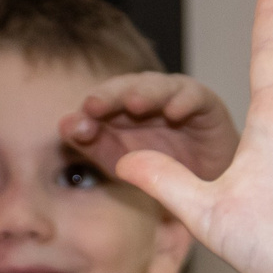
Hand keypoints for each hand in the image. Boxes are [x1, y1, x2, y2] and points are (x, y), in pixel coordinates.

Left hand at [61, 73, 238, 181]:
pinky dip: (184, 101)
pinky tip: (174, 112)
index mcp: (122, 110)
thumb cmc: (161, 171)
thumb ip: (92, 144)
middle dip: (110, 95)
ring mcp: (176, 97)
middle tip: (94, 105)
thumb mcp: (122, 163)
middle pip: (126, 87)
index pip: (101, 102)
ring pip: (159, 86)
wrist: (207, 186)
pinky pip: (194, 96)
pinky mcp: (206, 104)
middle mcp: (148, 97)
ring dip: (146, 93)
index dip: (88, 111)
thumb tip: (64, 125)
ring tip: (133, 104)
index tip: (75, 127)